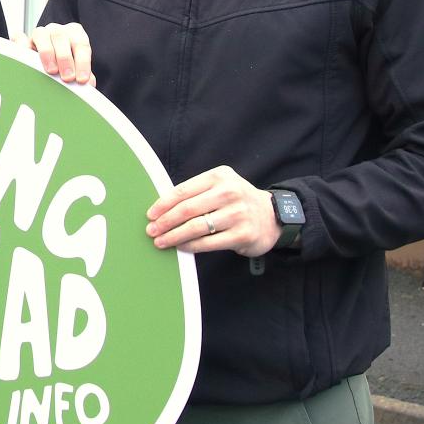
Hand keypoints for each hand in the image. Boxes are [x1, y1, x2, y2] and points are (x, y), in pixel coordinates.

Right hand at [14, 22, 94, 85]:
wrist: (50, 66)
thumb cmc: (67, 68)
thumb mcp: (78, 70)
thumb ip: (83, 74)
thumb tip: (89, 84)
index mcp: (75, 34)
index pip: (81, 44)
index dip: (83, 62)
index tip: (82, 80)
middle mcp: (57, 30)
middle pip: (60, 36)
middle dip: (65, 58)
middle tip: (67, 77)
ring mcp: (40, 34)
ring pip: (40, 34)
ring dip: (46, 52)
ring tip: (51, 71)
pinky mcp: (23, 41)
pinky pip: (19, 38)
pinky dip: (21, 46)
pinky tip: (26, 57)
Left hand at [145, 165, 279, 256]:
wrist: (273, 216)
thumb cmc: (237, 201)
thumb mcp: (221, 186)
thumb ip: (196, 192)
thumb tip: (162, 208)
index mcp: (219, 176)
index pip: (183, 190)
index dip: (163, 204)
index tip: (151, 214)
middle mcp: (229, 192)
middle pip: (187, 209)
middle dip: (165, 221)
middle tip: (151, 230)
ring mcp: (237, 214)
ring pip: (196, 227)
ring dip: (174, 236)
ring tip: (161, 241)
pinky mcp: (242, 234)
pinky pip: (208, 242)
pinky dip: (190, 246)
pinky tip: (181, 247)